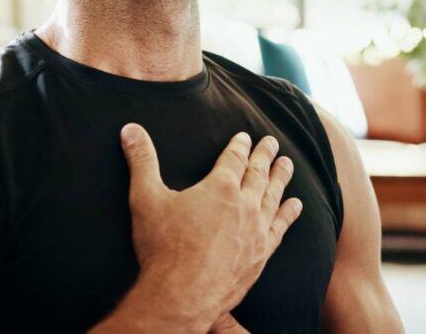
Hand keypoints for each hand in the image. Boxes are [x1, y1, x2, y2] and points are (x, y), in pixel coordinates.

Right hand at [119, 123, 302, 329]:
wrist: (182, 295)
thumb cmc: (163, 247)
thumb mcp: (145, 198)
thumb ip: (141, 161)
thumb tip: (130, 129)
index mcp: (219, 188)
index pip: (233, 159)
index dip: (239, 145)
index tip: (246, 137)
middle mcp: (243, 205)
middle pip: (258, 173)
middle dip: (264, 155)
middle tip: (272, 142)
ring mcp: (256, 230)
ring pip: (273, 197)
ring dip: (281, 178)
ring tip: (287, 164)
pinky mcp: (260, 254)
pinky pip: (280, 228)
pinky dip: (288, 214)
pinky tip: (295, 205)